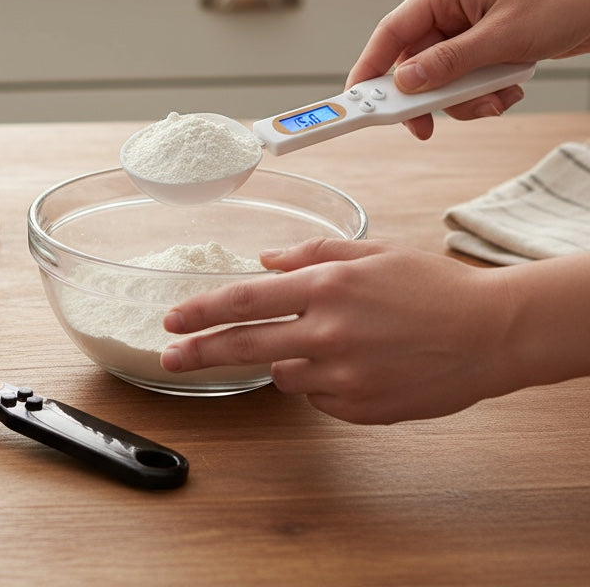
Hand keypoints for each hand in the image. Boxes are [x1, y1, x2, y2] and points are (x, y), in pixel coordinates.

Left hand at [160, 238, 515, 423]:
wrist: (490, 332)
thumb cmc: (432, 286)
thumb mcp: (371, 252)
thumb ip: (312, 254)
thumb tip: (265, 260)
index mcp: (326, 287)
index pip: (245, 300)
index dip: (201, 311)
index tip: (172, 320)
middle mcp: (327, 333)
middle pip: (244, 345)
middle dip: (199, 352)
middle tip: (170, 357)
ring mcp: (344, 377)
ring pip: (284, 374)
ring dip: (287, 359)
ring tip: (330, 343)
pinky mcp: (362, 408)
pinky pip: (318, 398)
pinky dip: (321, 382)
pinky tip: (356, 364)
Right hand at [347, 0, 589, 138]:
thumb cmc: (564, 2)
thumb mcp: (503, 38)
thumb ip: (450, 62)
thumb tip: (407, 82)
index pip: (392, 31)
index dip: (369, 66)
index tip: (356, 99)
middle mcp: (451, 7)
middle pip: (416, 61)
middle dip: (430, 94)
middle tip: (427, 125)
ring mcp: (468, 27)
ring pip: (442, 77)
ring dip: (465, 98)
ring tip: (495, 99)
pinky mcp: (485, 45)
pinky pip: (466, 79)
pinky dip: (484, 93)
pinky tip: (509, 89)